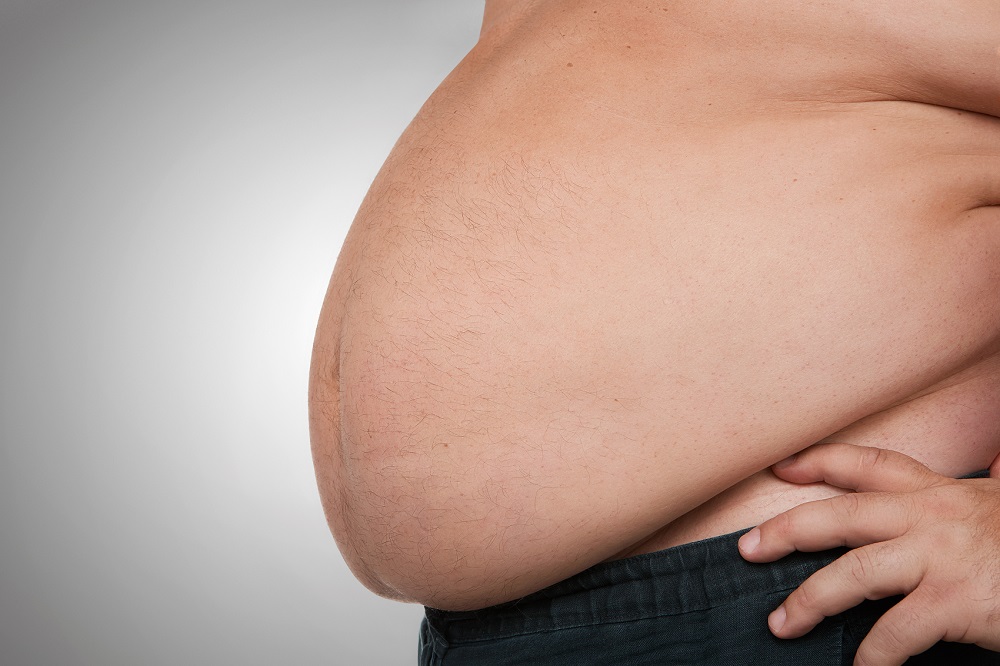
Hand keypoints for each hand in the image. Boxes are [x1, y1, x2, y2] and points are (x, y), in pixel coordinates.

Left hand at [737, 442, 999, 665]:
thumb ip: (981, 489)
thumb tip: (992, 462)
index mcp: (938, 492)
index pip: (867, 465)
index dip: (820, 462)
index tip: (782, 466)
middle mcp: (930, 516)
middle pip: (838, 516)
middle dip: (786, 531)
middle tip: (747, 549)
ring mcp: (939, 558)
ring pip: (852, 576)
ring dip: (809, 603)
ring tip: (780, 625)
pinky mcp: (954, 601)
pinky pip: (894, 634)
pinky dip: (871, 658)